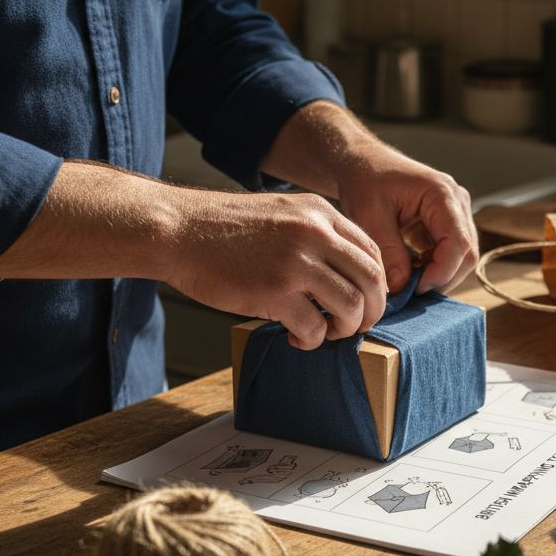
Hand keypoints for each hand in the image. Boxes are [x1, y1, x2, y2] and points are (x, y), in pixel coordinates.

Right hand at [165, 189, 385, 349]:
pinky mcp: (274, 291)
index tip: (365, 301)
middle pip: (372, 279)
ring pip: (352, 305)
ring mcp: (296, 262)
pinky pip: (315, 327)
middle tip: (356, 325)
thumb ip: (314, 234)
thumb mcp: (281, 214)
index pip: (371, 251)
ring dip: (346, 328)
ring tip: (326, 333)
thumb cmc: (224, 229)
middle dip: (372, 310)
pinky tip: (296, 339)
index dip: (376, 283)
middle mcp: (314, 234)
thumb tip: (342, 271)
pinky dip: (312, 341)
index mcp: (319, 213)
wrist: (179, 230)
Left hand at [335, 147, 476, 294]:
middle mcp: (457, 202)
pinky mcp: (447, 223)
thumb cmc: (365, 181)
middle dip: (441, 278)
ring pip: (462, 257)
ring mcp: (456, 213)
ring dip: (438, 275)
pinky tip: (410, 270)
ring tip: (407, 281)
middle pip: (467, 254)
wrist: (363, 164)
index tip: (414, 289)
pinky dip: (433, 268)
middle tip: (409, 292)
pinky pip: (451, 253)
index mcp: (442, 194)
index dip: (441, 272)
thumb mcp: (369, 216)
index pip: (458, 243)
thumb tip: (401, 289)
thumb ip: (388, 252)